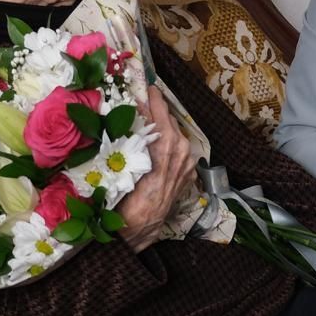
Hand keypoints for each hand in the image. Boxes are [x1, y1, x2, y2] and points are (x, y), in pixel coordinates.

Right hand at [116, 87, 195, 252]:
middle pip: (170, 122)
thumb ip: (133, 134)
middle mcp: (182, 152)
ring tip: (150, 123)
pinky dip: (171, 144)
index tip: (148, 87)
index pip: (161, 113)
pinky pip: (181, 151)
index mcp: (167, 146)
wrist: (139, 227)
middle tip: (145, 103)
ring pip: (177, 136)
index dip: (154, 99)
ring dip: (164, 128)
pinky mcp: (189, 174)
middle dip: (158, 112)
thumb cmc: (127, 196)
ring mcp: (188, 164)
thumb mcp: (126, 161)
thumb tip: (134, 110)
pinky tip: (158, 146)